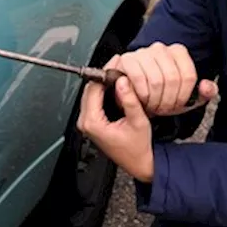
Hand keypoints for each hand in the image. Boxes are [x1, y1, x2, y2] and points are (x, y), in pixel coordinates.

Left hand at [77, 56, 155, 181]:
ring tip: (118, 71)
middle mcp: (86, 123)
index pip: (94, 89)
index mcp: (93, 123)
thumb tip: (122, 81)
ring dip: (103, 83)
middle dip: (104, 76)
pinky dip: (103, 91)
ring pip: (91, 94)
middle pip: (90, 90)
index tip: (115, 62)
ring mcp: (87, 124)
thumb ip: (129, 100)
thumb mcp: (138, 121)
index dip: (105, 73)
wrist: (140, 164)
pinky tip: (115, 85)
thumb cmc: (139, 149)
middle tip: (118, 64)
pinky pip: (94, 101)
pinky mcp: (92, 123)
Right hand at [115, 42, 218, 115]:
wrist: (135, 95)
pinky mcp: (127, 59)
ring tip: (152, 105)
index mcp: (178, 52)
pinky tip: (141, 99)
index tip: (176, 105)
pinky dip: (142, 94)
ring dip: (154, 100)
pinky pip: (139, 78)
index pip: (188, 76)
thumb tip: (206, 86)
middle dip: (167, 100)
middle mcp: (161, 48)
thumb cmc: (162, 96)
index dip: (183, 96)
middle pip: (172, 78)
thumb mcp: (187, 98)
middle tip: (162, 109)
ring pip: (156, 80)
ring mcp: (143, 52)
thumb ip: (204, 93)